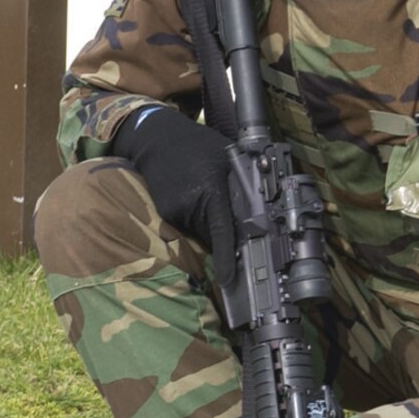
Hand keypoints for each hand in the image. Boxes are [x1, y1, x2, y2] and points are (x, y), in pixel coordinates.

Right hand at [111, 107, 235, 270]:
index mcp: (210, 190)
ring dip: (212, 226)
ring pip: (201, 232)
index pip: (222, 231)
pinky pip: (188, 225)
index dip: (225, 258)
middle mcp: (190, 205)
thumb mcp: (229, 157)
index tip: (229, 280)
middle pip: (215, 235)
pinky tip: (197, 196)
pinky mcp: (165, 212)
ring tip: (211, 196)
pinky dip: (198, 219)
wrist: (156, 137)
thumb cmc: (199, 144)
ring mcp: (174, 211)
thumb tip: (262, 211)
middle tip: (240, 227)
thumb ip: (243, 184)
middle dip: (228, 237)